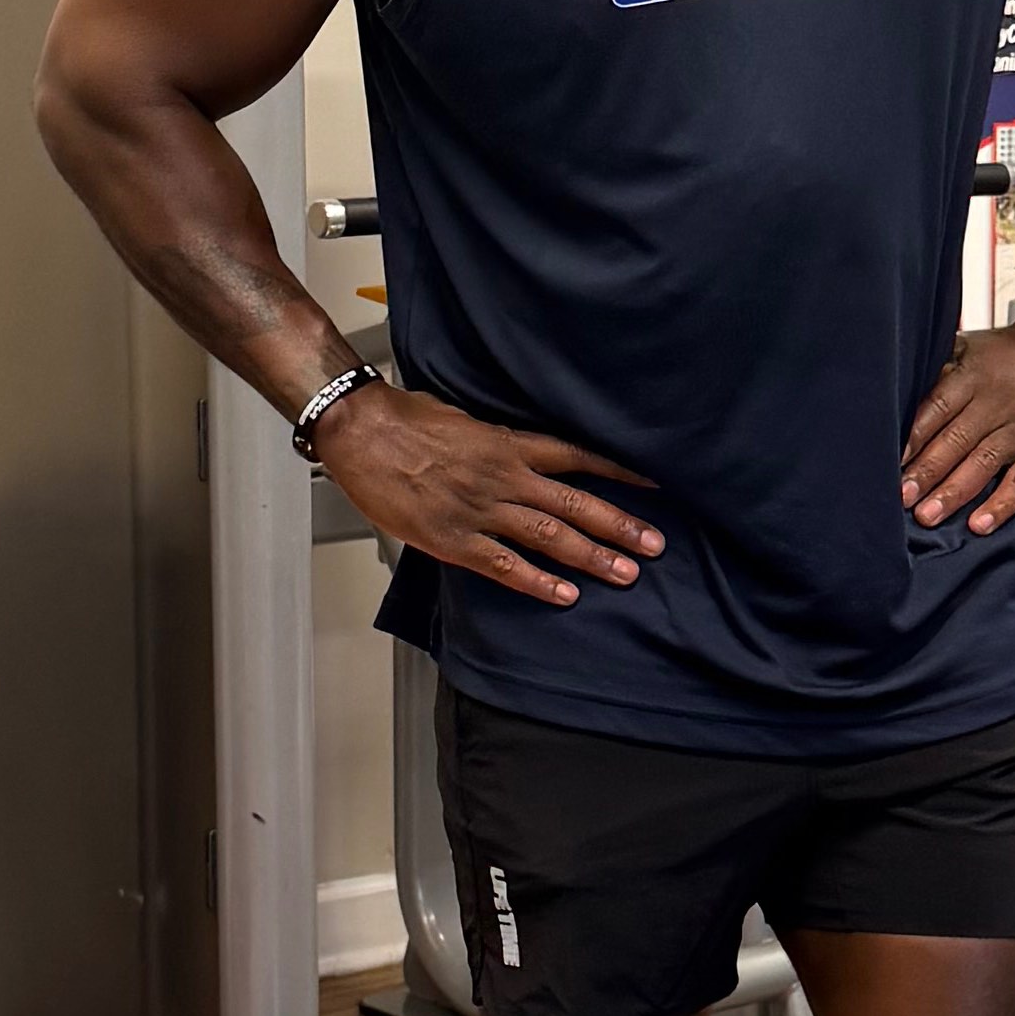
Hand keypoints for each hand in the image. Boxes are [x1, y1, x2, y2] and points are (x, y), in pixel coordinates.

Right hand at [319, 385, 661, 603]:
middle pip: (575, 502)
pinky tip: (565, 595)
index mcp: (507, 444)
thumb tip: (513, 451)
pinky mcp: (453, 538)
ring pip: (549, 534)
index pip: (577, 456)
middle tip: (654, 545)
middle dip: (619, 525)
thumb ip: (495, 441)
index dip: (618, 470)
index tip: (654, 483)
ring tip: (625, 573)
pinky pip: (504, 564)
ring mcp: (480, 509)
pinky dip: (537, 582)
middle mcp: (504, 477)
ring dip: (591, 556)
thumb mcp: (463, 419)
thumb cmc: (404, 420)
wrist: (360, 430)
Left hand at [904, 307, 1014, 530]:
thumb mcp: (972, 346)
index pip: (936, 410)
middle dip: (925, 473)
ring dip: (953, 492)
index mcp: (972, 377)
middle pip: (954, 441)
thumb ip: (940, 369)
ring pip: (982, 464)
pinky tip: (980, 523)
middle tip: (903, 498)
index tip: (891, 463)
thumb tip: (902, 389)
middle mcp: (996, 404)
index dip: (913, 439)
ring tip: (929, 514)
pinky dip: (1001, 505)